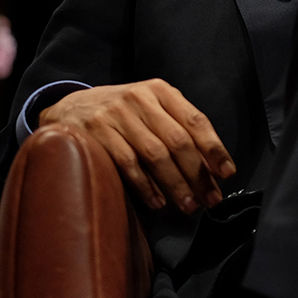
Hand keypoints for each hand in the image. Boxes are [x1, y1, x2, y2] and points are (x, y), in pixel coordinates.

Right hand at [38, 79, 235, 213]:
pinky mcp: (96, 132)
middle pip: (178, 141)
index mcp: (161, 91)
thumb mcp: (151, 109)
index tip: (227, 174)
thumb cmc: (123, 114)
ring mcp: (116, 115)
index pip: (196, 121)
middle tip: (210, 199)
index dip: (214, 149)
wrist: (70, 107)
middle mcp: (140, 99)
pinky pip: (127, 164)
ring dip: (175, 184)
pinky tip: (158, 202)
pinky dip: (145, 186)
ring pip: (155, 155)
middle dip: (198, 174)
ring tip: (188, 205)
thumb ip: (178, 130)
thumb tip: (212, 169)